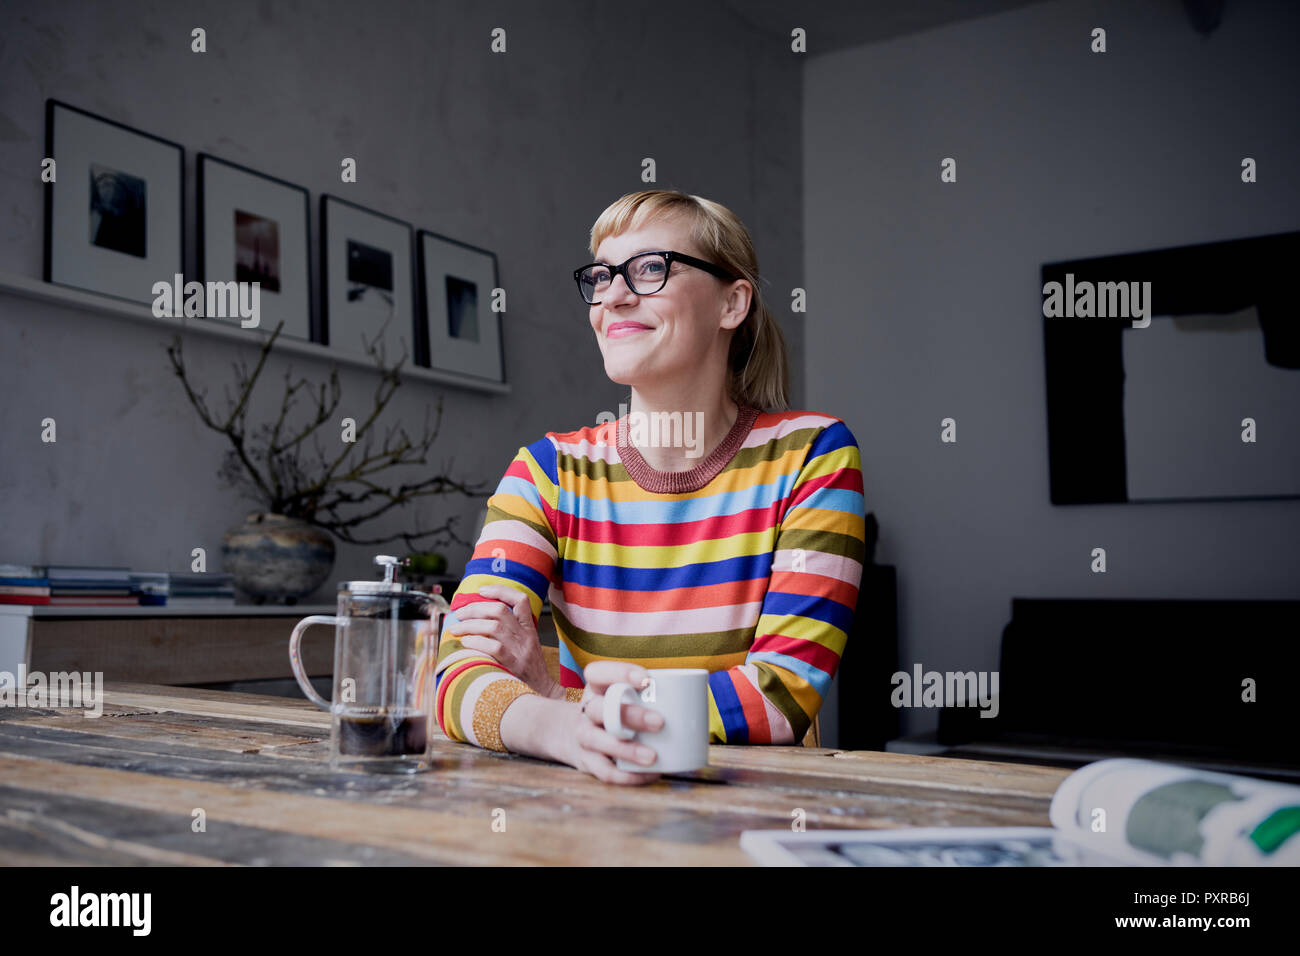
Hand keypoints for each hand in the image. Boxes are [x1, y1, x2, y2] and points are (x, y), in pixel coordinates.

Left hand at [441, 585, 562, 699]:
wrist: (543, 693)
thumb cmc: (529, 671)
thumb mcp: (526, 646)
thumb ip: (511, 632)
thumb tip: (480, 620)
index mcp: (529, 629)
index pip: (520, 599)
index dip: (500, 590)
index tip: (482, 590)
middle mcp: (525, 636)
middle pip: (499, 610)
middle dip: (474, 608)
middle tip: (459, 614)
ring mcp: (520, 650)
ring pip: (493, 626)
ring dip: (470, 625)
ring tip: (456, 629)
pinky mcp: (514, 664)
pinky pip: (493, 647)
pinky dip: (476, 642)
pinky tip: (466, 643)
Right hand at [546, 660, 665, 784]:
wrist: (573, 735)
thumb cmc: (614, 710)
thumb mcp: (621, 694)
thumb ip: (649, 692)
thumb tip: (695, 694)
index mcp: (596, 687)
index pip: (597, 673)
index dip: (619, 673)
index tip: (646, 680)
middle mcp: (587, 710)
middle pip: (600, 709)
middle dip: (630, 716)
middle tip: (660, 722)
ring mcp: (584, 736)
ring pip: (597, 740)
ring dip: (626, 749)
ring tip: (652, 756)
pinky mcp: (587, 761)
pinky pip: (604, 770)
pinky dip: (627, 775)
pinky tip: (650, 774)